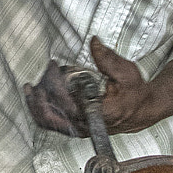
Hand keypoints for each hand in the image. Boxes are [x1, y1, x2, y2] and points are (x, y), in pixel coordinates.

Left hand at [24, 40, 172, 138]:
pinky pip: (52, 123)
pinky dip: (40, 110)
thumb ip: (108, 59)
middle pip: (51, 116)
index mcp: (100, 113)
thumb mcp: (126, 72)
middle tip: (41, 74)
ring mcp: (80, 129)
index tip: (53, 66)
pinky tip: (35, 96)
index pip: (67, 103)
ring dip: (36, 104)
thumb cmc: (135, 93)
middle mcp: (87, 125)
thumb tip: (94, 43)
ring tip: (31, 86)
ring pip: (48, 122)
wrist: (141, 110)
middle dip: (40, 94)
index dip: (54, 84)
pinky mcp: (75, 128)